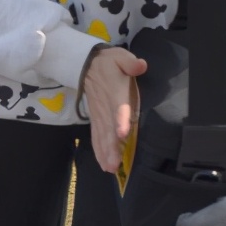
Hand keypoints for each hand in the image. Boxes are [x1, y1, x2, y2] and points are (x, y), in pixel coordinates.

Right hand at [82, 46, 147, 173]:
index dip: (120, 120)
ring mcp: (99, 114)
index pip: (117, 107)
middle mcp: (105, 107)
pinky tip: (103, 163)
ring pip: (101, 135)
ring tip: (109, 168)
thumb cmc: (108, 62)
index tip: (123, 134)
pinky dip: (98, 150)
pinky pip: (96, 136)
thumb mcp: (120, 57)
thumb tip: (141, 65)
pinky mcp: (96, 118)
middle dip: (110, 147)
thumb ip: (130, 63)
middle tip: (113, 164)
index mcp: (114, 92)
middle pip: (107, 128)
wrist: (85, 64)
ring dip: (104, 152)